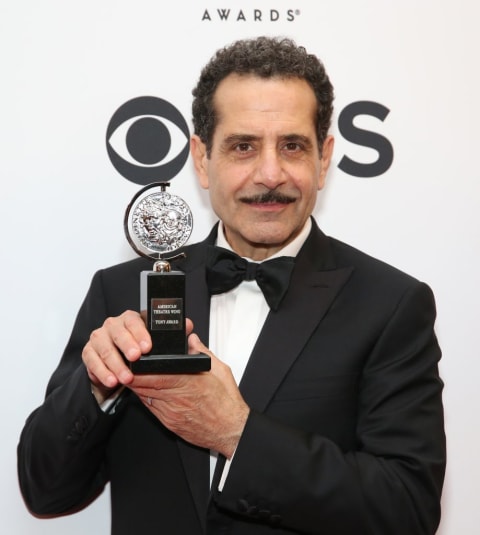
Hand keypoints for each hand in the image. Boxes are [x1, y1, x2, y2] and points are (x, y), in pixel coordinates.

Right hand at [83, 311, 192, 401]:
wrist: (120, 363)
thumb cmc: (140, 349)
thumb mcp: (159, 341)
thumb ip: (174, 333)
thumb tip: (187, 325)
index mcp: (131, 319)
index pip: (133, 320)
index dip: (140, 332)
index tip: (148, 346)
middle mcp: (113, 325)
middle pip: (117, 331)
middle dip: (126, 345)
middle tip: (136, 359)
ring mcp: (100, 338)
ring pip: (104, 348)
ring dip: (115, 364)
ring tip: (126, 378)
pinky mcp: (90, 352)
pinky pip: (92, 361)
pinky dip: (102, 372)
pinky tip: (112, 381)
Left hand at [131, 333, 249, 458]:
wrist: (230, 430)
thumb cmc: (227, 403)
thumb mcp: (220, 370)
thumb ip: (203, 352)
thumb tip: (192, 340)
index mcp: (189, 382)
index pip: (156, 375)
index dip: (140, 369)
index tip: (135, 360)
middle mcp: (177, 398)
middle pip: (145, 386)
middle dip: (133, 376)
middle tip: (127, 366)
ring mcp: (171, 412)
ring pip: (145, 397)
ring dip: (137, 387)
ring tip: (134, 376)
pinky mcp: (170, 423)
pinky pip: (151, 408)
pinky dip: (145, 398)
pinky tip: (146, 391)